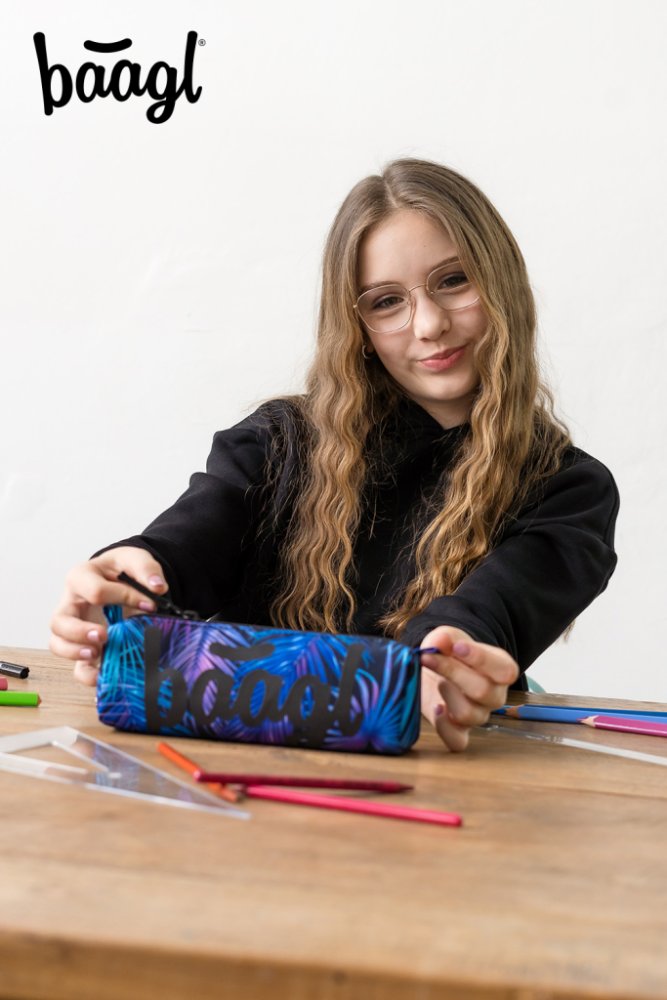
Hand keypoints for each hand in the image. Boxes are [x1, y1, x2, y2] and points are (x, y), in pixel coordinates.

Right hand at [49, 547, 168, 685]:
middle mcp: (70, 604)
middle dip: (80, 631)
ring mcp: (74, 628)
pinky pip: (76, 666)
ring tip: (96, 654)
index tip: (150, 604)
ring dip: (74, 652)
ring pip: (58, 644)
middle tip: (104, 636)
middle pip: (59, 621)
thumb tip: (158, 587)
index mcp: (81, 578)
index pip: (95, 590)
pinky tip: (101, 676)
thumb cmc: (120, 570)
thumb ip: (145, 568)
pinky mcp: (84, 647)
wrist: (119, 580)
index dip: (124, 597)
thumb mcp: (133, 559)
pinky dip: (86, 674)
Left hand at [419, 626, 518, 751]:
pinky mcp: (458, 731)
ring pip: (470, 714)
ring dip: (447, 696)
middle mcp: (494, 695)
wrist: (435, 669)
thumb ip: (446, 638)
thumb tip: (443, 641)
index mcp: (501, 670)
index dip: (481, 659)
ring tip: (435, 681)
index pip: (505, 671)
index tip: (457, 646)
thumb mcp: (447, 638)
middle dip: (453, 672)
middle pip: (483, 691)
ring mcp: (478, 715)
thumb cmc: (448, 652)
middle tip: (428, 657)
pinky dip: (444, 729)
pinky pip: (458, 742)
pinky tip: (435, 708)